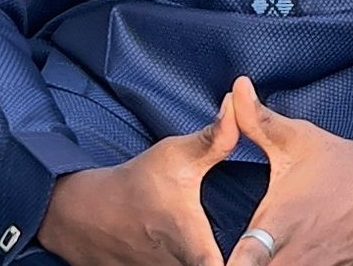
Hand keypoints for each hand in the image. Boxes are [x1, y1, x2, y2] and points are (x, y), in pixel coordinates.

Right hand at [38, 93, 239, 265]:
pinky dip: (194, 263)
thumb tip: (240, 103)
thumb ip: (214, 138)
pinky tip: (211, 253)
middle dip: (237, 258)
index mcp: (190, 244)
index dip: (243, 262)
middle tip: (257, 246)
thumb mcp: (176, 155)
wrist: (88, 215)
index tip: (263, 256)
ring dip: (215, 260)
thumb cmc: (137, 184)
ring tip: (239, 247)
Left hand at [225, 77, 352, 265]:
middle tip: (240, 252)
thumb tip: (236, 87)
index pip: (244, 263)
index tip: (214, 257)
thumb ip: (257, 120)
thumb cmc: (340, 163)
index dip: (228, 264)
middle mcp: (298, 256)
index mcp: (280, 223)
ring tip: (263, 253)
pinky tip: (293, 256)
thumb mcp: (297, 138)